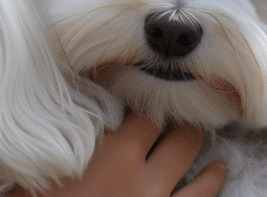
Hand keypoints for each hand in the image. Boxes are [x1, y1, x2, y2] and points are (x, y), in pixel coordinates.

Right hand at [11, 111, 225, 196]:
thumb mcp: (48, 165)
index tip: (145, 87)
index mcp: (112, 154)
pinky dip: (212, 180)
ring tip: (197, 127)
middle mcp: (142, 175)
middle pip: (172, 131)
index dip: (145, 97)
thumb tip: (79, 106)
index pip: (143, 111)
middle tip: (173, 102)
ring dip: (194, 140)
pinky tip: (218, 169)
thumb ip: (69, 135)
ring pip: (190, 160)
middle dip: (174, 114)